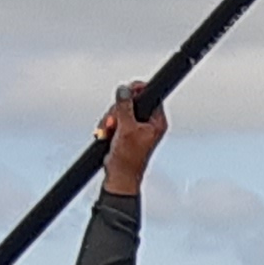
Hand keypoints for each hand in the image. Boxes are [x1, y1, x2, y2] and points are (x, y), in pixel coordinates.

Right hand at [98, 81, 165, 196]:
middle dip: (118, 111)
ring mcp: (136, 126)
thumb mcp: (127, 128)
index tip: (127, 90)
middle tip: (114, 122)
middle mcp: (148, 122)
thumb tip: (124, 90)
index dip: (137, 91)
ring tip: (109, 131)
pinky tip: (106, 134)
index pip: (151, 96)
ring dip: (111, 119)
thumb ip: (125, 107)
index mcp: (157, 121)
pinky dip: (108, 125)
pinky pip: (114, 119)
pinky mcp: (125, 131)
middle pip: (131, 101)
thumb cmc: (129, 157)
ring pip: (120, 110)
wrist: (119, 174)